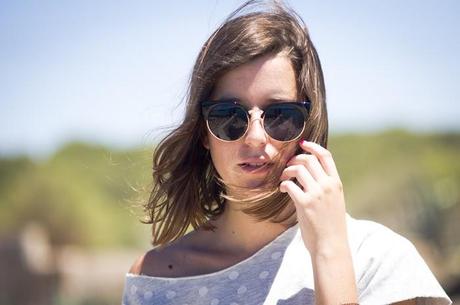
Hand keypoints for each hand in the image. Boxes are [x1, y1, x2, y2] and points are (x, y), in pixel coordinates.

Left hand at [279, 140, 348, 255]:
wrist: (331, 245)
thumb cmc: (331, 224)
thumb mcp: (335, 200)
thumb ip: (326, 186)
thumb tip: (311, 173)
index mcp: (336, 183)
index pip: (326, 155)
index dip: (312, 146)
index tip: (302, 144)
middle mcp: (328, 185)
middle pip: (309, 159)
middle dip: (295, 159)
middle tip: (288, 166)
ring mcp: (317, 194)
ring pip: (298, 169)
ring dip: (287, 171)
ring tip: (283, 178)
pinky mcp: (305, 203)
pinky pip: (290, 184)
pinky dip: (283, 184)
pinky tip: (282, 189)